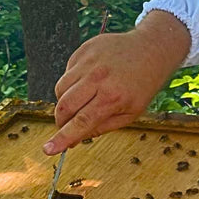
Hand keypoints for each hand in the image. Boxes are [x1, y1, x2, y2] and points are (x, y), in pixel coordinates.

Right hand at [43, 11, 190, 154]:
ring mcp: (89, 62)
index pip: (81, 122)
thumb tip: (77, 138)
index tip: (48, 149)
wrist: (151, 49)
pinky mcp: (83, 51)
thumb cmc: (143, 85)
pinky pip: (67, 73)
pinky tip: (89, 82)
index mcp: (112, 97)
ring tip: (81, 102)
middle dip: (60, 122)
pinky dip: (71, 83)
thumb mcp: (131, 113)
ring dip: (64, 102)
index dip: (62, 138)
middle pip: (65, 106)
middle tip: (66, 126)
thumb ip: (103, 127)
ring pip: (60, 89)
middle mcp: (98, 78)